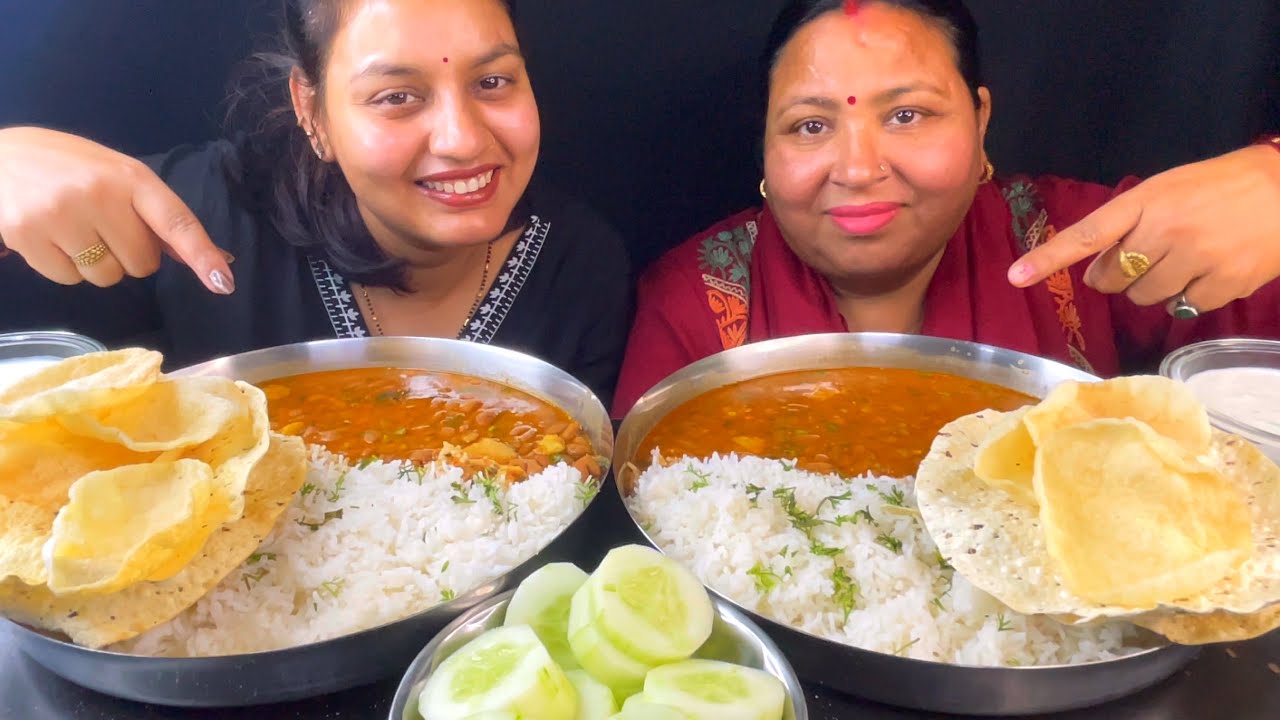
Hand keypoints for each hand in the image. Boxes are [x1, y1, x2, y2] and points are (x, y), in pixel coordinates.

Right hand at [0, 127, 233, 292]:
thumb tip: (215, 259)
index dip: (202, 254)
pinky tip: (52, 238)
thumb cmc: (68, 167)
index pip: (176, 220)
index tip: (223, 281)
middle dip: (128, 255)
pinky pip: (69, 280)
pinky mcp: (27, 235)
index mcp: (130, 177)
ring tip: (75, 231)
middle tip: (103, 227)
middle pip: (141, 264)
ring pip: (106, 277)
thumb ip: (159, 218)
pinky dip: (65, 268)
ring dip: (96, 264)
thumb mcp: (117, 176)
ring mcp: (60, 215)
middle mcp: (98, 194)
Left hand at [1007, 144, 1279, 312]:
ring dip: (1152, 287)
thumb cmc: (1224, 185)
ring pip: (1144, 298)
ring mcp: (1196, 260)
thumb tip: (1095, 272)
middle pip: (1112, 278)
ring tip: (1183, 259)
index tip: (1015, 277)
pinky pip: (1184, 307)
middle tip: (1143, 256)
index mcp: (1148, 200)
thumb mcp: (1171, 188)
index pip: (1087, 234)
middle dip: (1117, 275)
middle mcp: (1167, 230)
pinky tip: (1211, 270)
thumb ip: (1130, 224)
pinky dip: (1191, 296)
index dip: (1049, 258)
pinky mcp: (1224, 284)